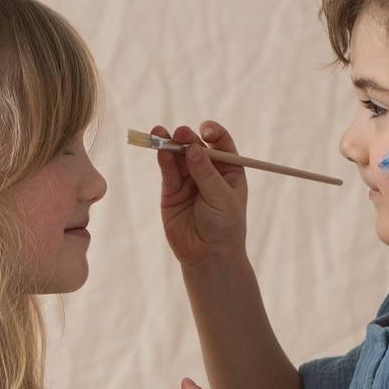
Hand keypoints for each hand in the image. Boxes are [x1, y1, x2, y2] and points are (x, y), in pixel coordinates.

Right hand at [150, 119, 247, 268]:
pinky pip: (168, 171)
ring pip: (178, 156)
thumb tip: (192, 148)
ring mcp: (188, 181)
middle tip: (180, 134)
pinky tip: (160, 151)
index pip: (220, 142)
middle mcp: (207, 172)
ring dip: (169, 144)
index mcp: (228, 169)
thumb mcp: (221, 197)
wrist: (209, 257)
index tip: (205, 131)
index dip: (212, 132)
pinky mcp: (171, 192)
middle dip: (187, 137)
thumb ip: (206, 173)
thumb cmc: (225, 227)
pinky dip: (163, 160)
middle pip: (195, 145)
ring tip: (160, 134)